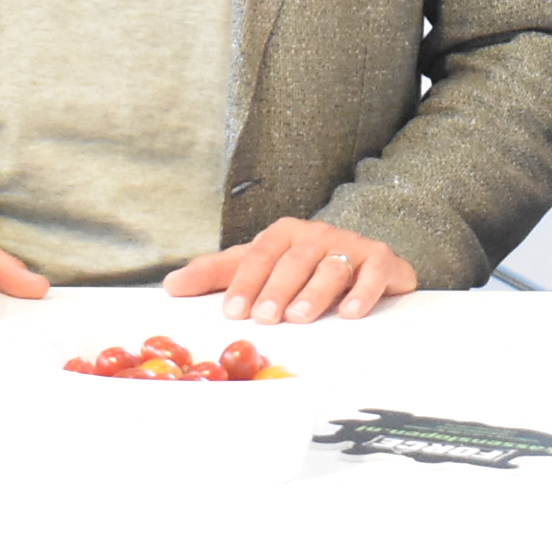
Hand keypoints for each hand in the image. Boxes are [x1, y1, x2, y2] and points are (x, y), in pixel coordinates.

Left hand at [166, 216, 415, 323]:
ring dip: (315, 291)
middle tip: (265, 317)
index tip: (233, 312)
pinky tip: (351, 312)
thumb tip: (170, 286)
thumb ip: (215, 275)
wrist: (362, 256)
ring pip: (332, 266)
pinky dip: (364, 291)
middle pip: (294, 259)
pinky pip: (374, 271)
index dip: (245, 283)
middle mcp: (316, 235)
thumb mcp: (256, 266)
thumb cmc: (300, 266)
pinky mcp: (381, 260)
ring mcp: (350, 245)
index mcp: (283, 233)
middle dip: (277, 288)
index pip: (259, 255)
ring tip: (299, 316)